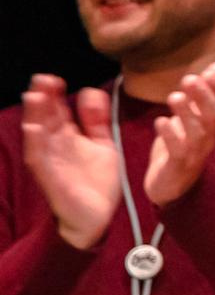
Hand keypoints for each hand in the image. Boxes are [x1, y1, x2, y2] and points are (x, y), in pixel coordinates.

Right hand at [19, 76, 120, 248]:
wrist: (98, 216)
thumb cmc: (96, 181)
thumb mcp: (102, 144)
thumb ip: (96, 120)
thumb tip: (89, 91)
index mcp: (68, 138)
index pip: (57, 112)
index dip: (54, 95)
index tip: (53, 78)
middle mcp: (56, 148)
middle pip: (45, 120)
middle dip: (42, 100)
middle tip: (41, 79)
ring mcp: (52, 162)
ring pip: (39, 136)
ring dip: (35, 117)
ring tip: (34, 96)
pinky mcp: (52, 178)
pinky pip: (41, 160)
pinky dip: (37, 144)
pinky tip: (34, 129)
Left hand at [142, 62, 214, 205]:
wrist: (171, 185)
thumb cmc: (182, 145)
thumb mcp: (194, 117)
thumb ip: (205, 93)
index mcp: (213, 125)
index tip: (211, 72)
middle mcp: (209, 138)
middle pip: (213, 116)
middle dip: (203, 97)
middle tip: (189, 79)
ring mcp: (194, 153)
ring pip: (196, 133)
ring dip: (186, 114)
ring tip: (173, 97)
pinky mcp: (177, 166)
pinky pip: (177, 151)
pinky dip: (169, 136)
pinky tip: (160, 122)